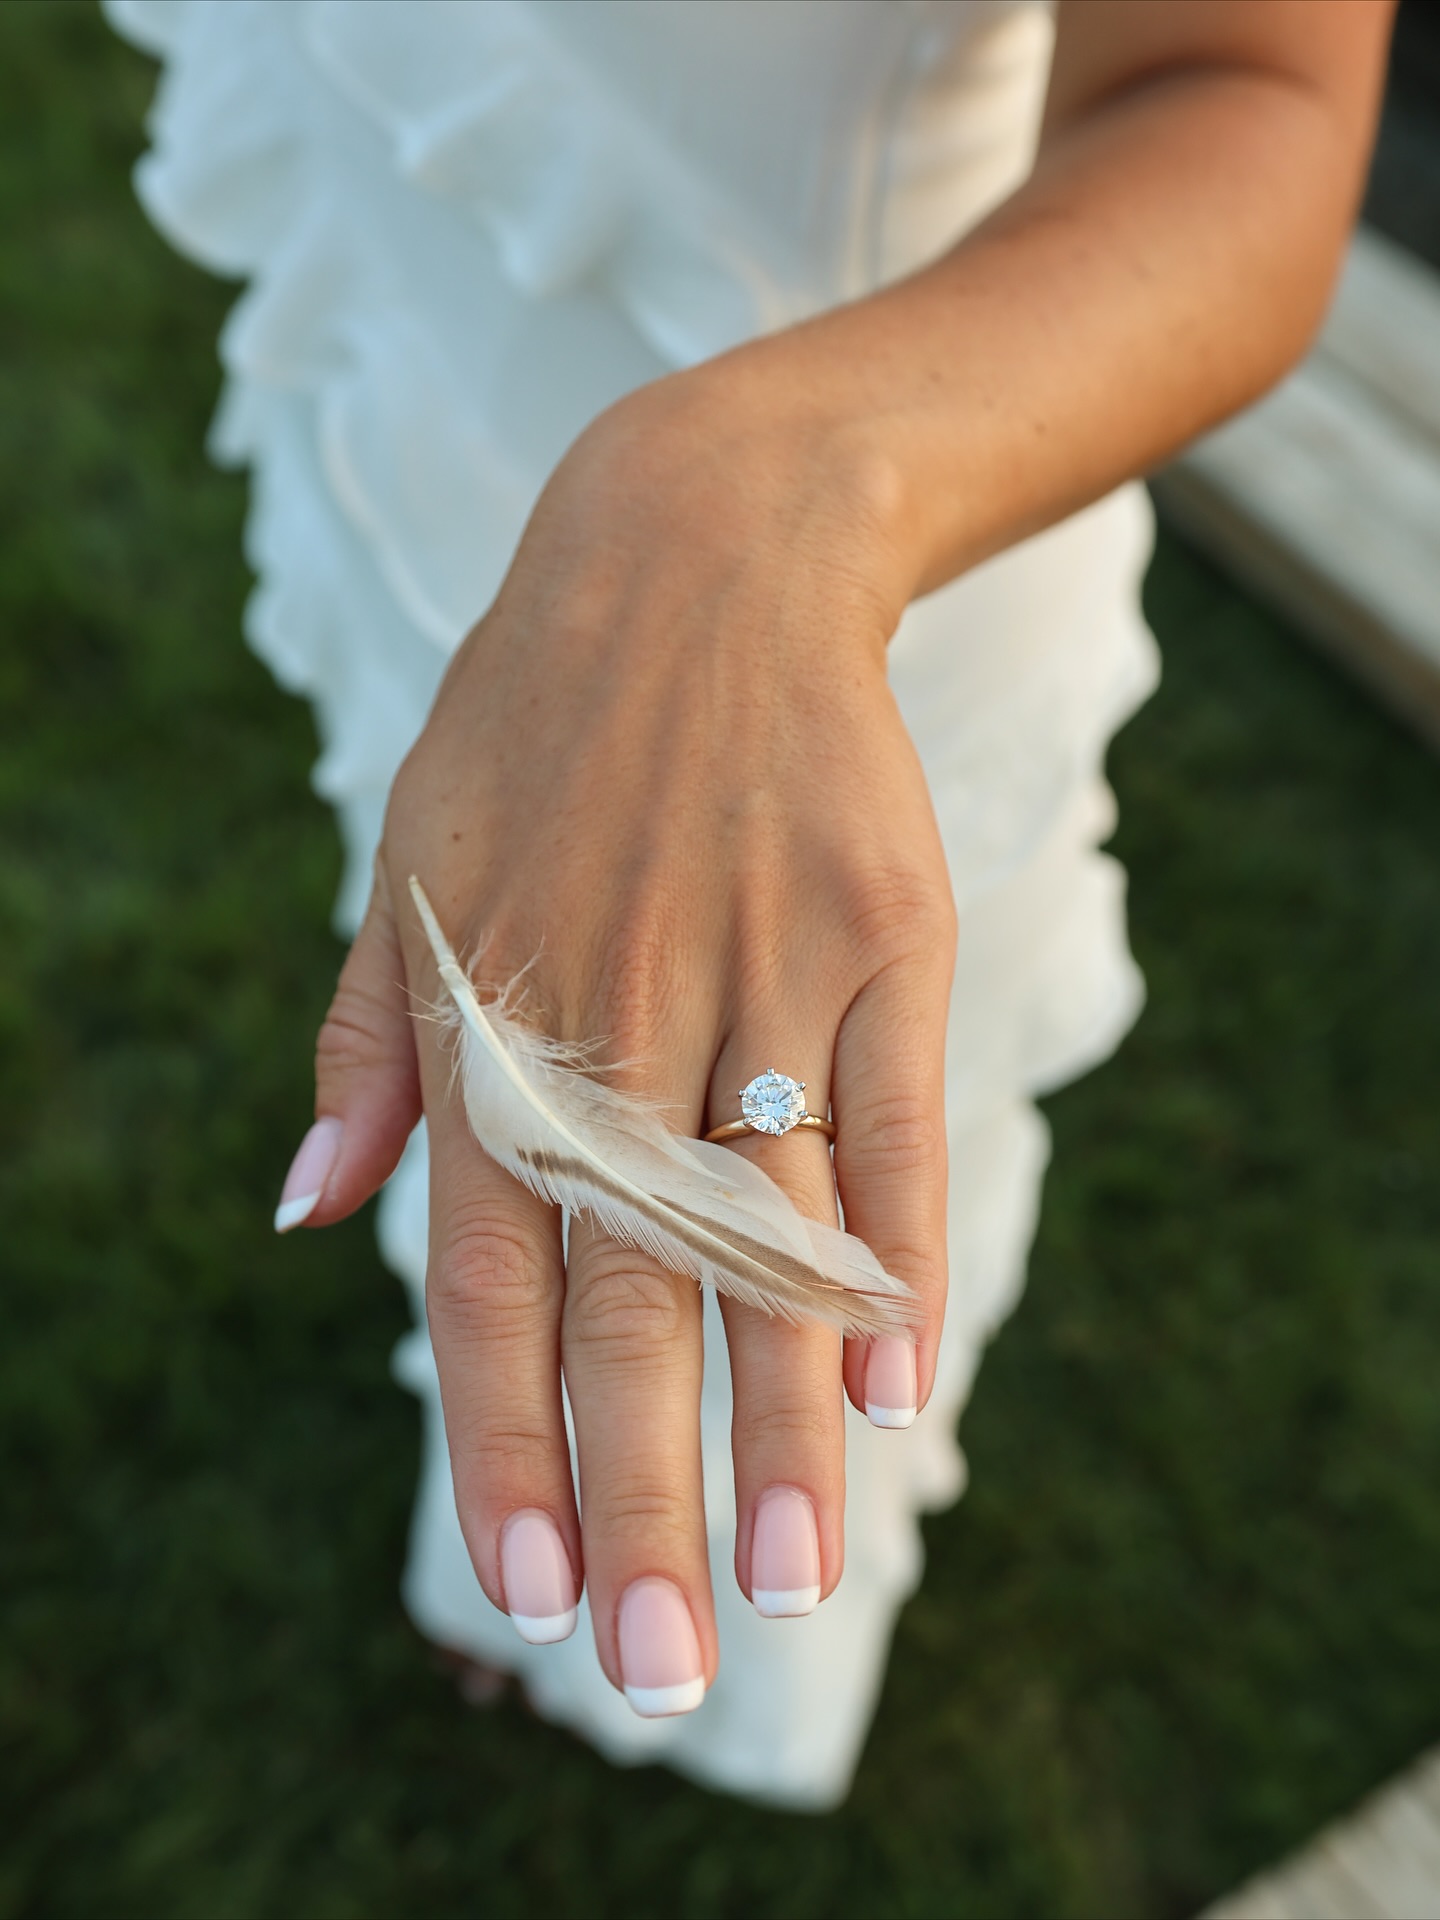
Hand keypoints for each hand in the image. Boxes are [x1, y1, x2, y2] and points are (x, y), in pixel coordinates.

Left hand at [277, 355, 955, 1709]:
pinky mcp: (880, 933)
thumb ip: (367, 1049)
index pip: (482, 1280)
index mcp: (492, 1020)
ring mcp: (758, 976)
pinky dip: (896, 1261)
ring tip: (790, 1580)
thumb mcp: (406, 864)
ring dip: (775, 1420)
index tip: (524, 1595)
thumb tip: (300, 1214)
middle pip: (624, 1293)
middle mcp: (619, 1017)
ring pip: (765, 1238)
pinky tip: (900, 1392)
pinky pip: (889, 1123)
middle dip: (634, 1490)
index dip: (501, 1443)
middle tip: (652, 1665)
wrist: (701, 553)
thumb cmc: (535, 727)